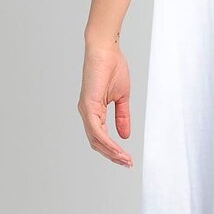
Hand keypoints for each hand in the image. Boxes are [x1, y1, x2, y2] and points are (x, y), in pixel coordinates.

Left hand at [78, 43, 133, 165]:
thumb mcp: (122, 98)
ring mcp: (86, 110)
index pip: (101, 137)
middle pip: (96, 143)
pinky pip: (96, 130)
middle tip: (127, 164)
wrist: (106, 50)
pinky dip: (108, 142)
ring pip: (96, 140)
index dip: (113, 150)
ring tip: (125, 160)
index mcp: (93, 110)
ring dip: (111, 152)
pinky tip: (118, 149)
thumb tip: (125, 136)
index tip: (127, 159)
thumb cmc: (112, 67)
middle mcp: (86, 113)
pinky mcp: (88, 105)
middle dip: (112, 155)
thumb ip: (122, 117)